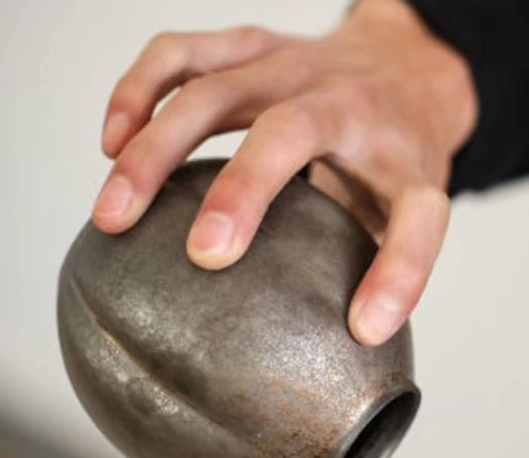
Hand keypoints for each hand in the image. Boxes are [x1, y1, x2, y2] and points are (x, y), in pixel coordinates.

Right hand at [93, 0, 477, 345]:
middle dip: (242, 192)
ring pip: (212, 92)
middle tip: (203, 257)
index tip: (364, 328)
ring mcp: (290, 66)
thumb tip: (358, 337)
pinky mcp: (248, 48)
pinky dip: (138, 94)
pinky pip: (180, 55)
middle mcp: (343, 101)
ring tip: (115, 215)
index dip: (396, 276)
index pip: (416, 218)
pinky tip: (112, 145)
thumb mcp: (415, 210)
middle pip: (288, 132)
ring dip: (156, 151)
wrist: (403, 65)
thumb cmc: (399, 152)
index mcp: (402, 158)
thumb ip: (390, 265)